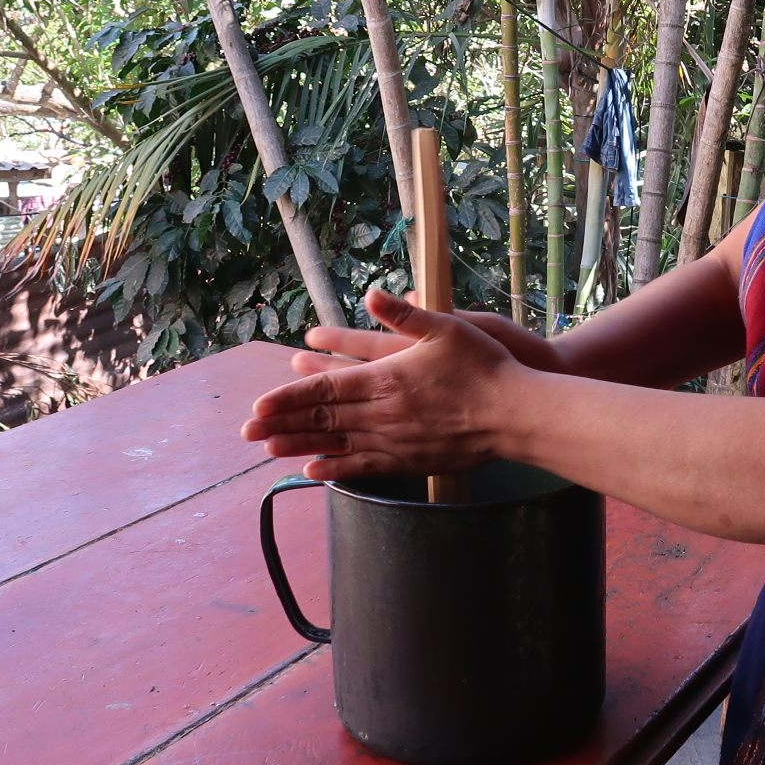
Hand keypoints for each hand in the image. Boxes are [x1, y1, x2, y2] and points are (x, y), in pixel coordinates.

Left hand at [239, 288, 522, 480]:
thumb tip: (371, 293)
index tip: (260, 404)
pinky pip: (365, 467)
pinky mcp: (411, 459)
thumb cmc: (486, 366)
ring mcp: (396, 440)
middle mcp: (385, 413)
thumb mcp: (448, 326)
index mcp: (387, 378)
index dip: (289, 398)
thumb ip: (406, 312)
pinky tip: (315, 471)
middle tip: (247, 431)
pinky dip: (337, 470)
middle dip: (282, 424)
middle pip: (323, 420)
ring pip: (337, 445)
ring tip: (268, 450)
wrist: (517, 415)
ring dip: (300, 447)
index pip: (325, 390)